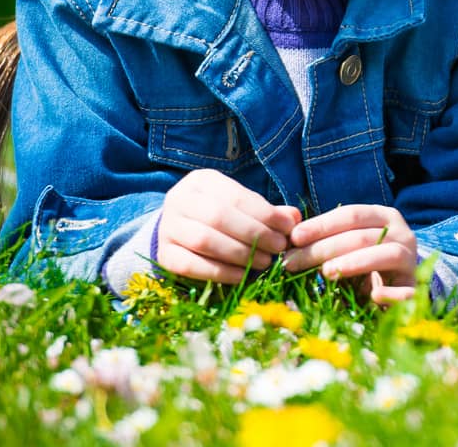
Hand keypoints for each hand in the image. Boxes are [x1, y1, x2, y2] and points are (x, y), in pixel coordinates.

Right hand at [156, 169, 301, 283]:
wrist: (180, 229)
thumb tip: (294, 218)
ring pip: (204, 240)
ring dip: (239, 254)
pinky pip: (190, 265)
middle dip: (254, 234)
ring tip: (265, 262)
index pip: (237, 196)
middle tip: (278, 248)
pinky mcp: (163, 254)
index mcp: (202, 181)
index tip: (288, 228)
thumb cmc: (220, 215)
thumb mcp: (241, 205)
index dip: (265, 214)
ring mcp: (168, 227)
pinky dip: (219, 272)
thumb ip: (267, 212)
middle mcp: (179, 199)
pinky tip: (243, 276)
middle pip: (219, 217)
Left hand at [284, 204, 417, 305]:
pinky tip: (373, 296)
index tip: (293, 238)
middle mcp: (402, 233)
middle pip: (362, 235)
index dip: (321, 224)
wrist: (397, 289)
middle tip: (292, 263)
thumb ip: (325, 241)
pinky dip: (390, 293)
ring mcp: (410, 261)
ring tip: (327, 273)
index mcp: (384, 217)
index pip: (351, 214)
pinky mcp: (415, 289)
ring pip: (386, 254)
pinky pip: (406, 291)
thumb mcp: (346, 249)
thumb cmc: (364, 266)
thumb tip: (290, 237)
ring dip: (354, 262)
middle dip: (323, 248)